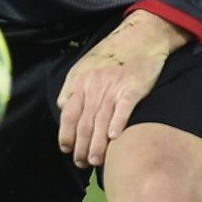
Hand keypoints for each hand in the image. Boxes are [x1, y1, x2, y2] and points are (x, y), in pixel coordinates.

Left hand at [56, 11, 190, 168]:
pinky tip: (114, 138)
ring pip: (101, 121)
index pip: (68, 115)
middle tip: (82, 163)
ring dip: (97, 144)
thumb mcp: (83, 67)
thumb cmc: (110, 55)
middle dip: (80, 147)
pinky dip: (117, 123)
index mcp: (79, 83)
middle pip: (84, 123)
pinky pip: (123, 109)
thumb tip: (61, 108)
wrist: (140, 37)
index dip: (66, 135)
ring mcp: (113, 88)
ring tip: (95, 161)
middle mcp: (94, 87)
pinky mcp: (132, 89)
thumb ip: (71, 88)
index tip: (67, 150)